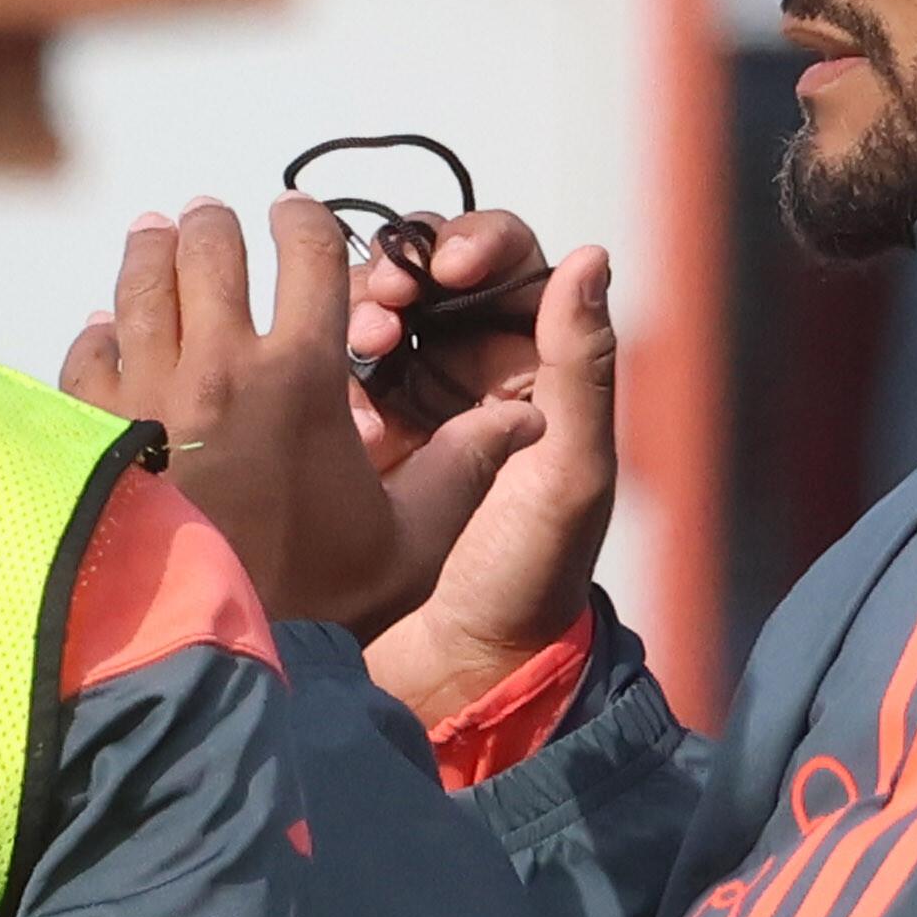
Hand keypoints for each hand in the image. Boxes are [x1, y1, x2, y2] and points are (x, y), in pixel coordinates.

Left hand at [62, 200, 539, 637]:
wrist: (203, 661)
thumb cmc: (310, 603)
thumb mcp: (407, 543)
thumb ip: (466, 470)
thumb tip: (528, 418)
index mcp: (304, 375)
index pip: (310, 251)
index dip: (305, 222)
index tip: (294, 218)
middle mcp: (222, 365)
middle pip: (211, 245)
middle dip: (217, 224)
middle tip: (214, 220)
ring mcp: (147, 391)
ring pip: (142, 280)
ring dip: (153, 250)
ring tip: (157, 237)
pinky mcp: (91, 426)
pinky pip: (88, 347)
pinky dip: (99, 332)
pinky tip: (108, 333)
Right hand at [355, 243, 621, 725]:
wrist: (459, 670)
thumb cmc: (529, 579)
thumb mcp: (568, 472)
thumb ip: (580, 365)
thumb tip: (590, 253)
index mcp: (539, 365)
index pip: (511, 263)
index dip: (476, 246)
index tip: (447, 273)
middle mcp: (475, 369)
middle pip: (429, 275)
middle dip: (401, 272)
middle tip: (383, 305)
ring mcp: (411, 400)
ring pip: (376, 313)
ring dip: (360, 310)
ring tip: (356, 342)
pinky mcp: (355, 435)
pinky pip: (332, 374)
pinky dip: (327, 371)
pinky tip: (337, 405)